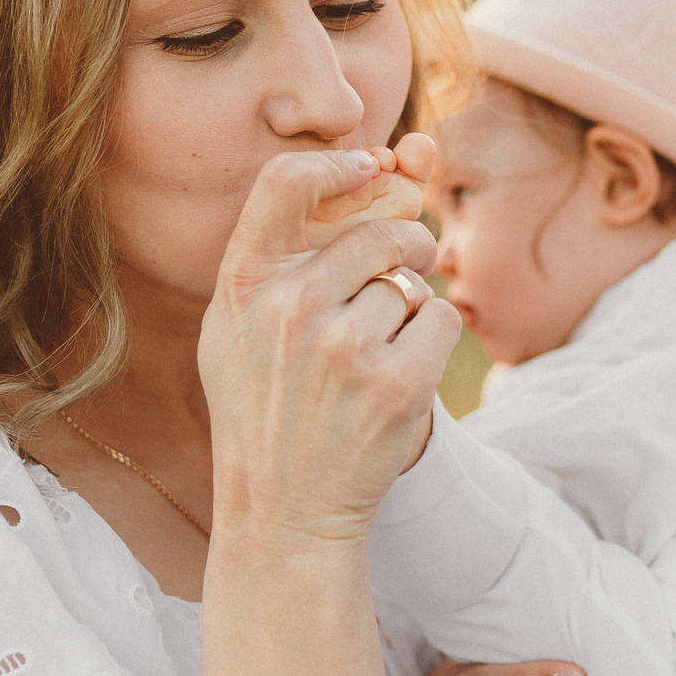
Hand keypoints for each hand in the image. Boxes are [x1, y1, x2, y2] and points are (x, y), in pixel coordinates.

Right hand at [199, 139, 459, 544]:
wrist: (283, 512)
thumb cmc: (262, 409)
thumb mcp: (233, 330)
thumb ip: (274, 259)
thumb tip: (354, 173)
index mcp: (243, 286)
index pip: (285, 181)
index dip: (337, 163)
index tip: (369, 167)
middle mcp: (290, 308)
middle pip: (378, 230)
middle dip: (404, 245)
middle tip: (405, 268)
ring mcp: (344, 347)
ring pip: (412, 280)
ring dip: (411, 306)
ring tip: (378, 349)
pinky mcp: (396, 384)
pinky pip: (442, 317)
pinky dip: (433, 338)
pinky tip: (401, 371)